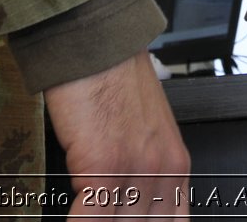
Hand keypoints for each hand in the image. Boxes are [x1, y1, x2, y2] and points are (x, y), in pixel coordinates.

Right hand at [44, 51, 188, 216]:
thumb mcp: (144, 128)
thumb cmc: (112, 76)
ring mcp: (136, 170)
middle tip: (99, 220)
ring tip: (84, 219)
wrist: (94, 42)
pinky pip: (90, 220)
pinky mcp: (104, 165)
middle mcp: (162, 170)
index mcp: (175, 164)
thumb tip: (125, 201)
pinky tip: (71, 218)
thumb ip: (143, 168)